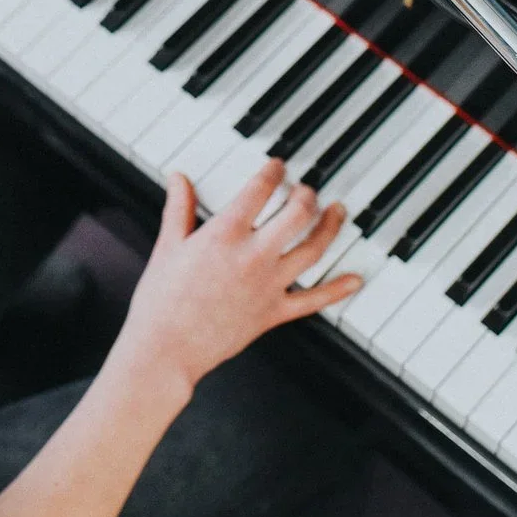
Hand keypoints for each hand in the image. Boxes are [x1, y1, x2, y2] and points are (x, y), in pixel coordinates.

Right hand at [114, 160, 359, 396]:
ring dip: (330, 227)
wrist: (165, 349)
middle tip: (306, 190)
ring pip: (313, 249)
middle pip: (297, 214)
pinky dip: (337, 290)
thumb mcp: (167, 247)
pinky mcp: (274, 313)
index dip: (273, 172)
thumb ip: (178, 208)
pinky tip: (354, 280)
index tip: (278, 166)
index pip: (259, 189)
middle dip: (307, 195)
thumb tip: (179, 178)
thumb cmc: (161, 302)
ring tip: (337, 212)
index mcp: (224, 235)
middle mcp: (253, 256)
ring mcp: (268, 285)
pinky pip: (314, 300)